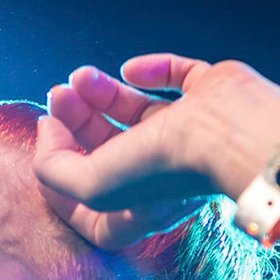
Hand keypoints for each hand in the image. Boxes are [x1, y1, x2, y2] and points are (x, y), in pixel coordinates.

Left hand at [33, 53, 279, 250]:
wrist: (231, 135)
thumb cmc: (166, 170)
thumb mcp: (92, 187)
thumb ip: (55, 171)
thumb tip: (49, 131)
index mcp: (140, 205)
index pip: (94, 211)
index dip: (62, 189)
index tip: (50, 156)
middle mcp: (164, 172)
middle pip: (108, 150)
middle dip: (76, 122)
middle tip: (59, 96)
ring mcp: (190, 133)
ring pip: (136, 111)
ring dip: (101, 92)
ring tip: (80, 76)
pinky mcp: (209, 96)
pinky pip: (175, 77)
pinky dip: (149, 69)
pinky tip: (130, 68)